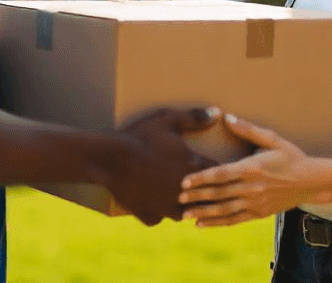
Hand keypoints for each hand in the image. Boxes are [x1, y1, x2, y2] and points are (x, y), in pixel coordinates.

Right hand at [107, 106, 221, 225]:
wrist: (110, 158)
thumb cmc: (140, 136)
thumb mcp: (167, 119)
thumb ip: (194, 117)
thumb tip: (217, 113)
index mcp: (193, 168)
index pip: (220, 174)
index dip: (221, 171)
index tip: (220, 169)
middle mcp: (184, 192)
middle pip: (206, 198)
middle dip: (206, 191)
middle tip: (205, 186)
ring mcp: (166, 208)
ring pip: (184, 213)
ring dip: (184, 205)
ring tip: (180, 198)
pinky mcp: (149, 215)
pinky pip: (158, 218)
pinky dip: (157, 211)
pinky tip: (153, 204)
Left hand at [177, 114, 331, 227]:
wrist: (311, 182)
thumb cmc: (290, 156)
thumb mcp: (272, 139)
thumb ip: (248, 129)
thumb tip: (227, 116)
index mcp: (252, 168)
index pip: (221, 174)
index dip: (201, 178)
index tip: (184, 181)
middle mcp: (252, 188)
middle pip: (219, 194)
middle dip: (197, 196)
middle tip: (177, 198)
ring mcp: (255, 203)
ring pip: (224, 210)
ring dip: (203, 213)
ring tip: (184, 215)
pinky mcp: (258, 214)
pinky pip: (234, 220)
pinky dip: (217, 223)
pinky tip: (201, 225)